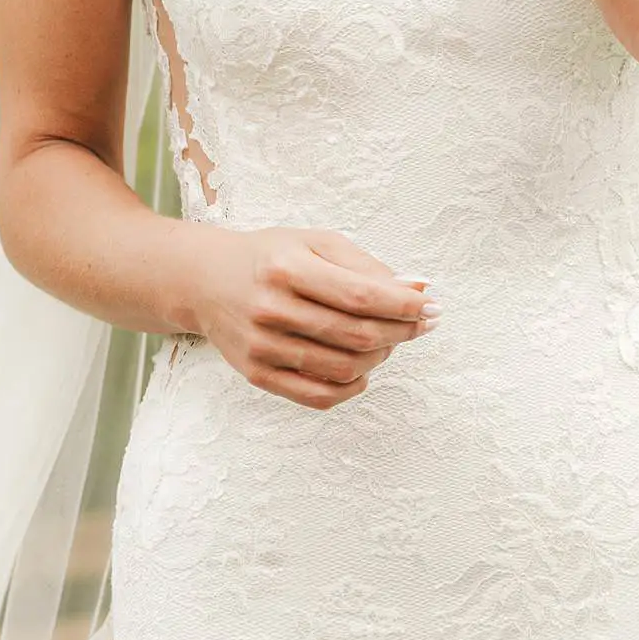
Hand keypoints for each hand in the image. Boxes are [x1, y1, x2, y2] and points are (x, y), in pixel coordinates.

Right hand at [185, 225, 436, 409]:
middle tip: (421, 324)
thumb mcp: (316, 243)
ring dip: (380, 357)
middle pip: (356, 335)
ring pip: (342, 368)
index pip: (360, 295)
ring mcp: (262, 346)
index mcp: (287, 268)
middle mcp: (271, 308)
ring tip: (389, 341)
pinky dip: (351, 387)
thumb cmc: (271, 257)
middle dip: (401, 332)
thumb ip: (367, 266)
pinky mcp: (257, 374)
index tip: (430, 307)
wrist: (207, 280)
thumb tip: (419, 289)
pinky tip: (363, 368)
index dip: (403, 306)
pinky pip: (318, 395)